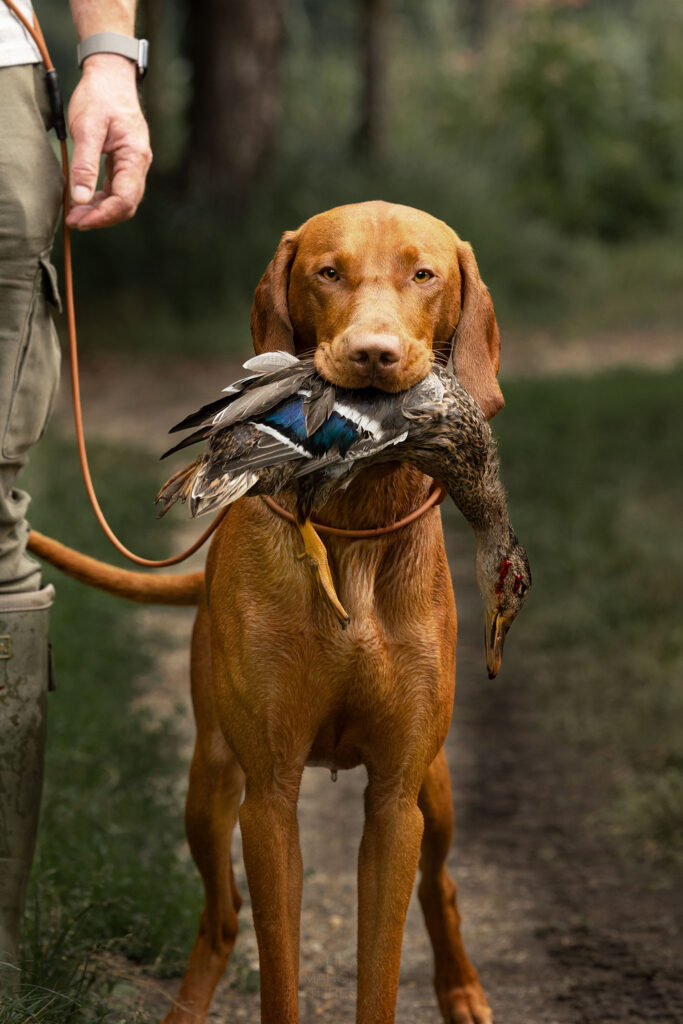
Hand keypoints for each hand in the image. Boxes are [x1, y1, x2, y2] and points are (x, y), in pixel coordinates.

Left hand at [66, 54, 151, 229]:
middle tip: (74, 221)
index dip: (103, 215)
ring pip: (122, 200)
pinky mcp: (125, 162)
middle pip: (126, 205)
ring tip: (76, 213)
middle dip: (101, 217)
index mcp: (135, 157)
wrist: (111, 75)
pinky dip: (101, 198)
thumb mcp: (88, 128)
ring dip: (100, 210)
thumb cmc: (100, 96)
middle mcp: (139, 164)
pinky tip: (85, 198)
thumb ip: (85, 164)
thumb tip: (81, 198)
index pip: (125, 200)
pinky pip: (117, 189)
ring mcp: (134, 165)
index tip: (80, 220)